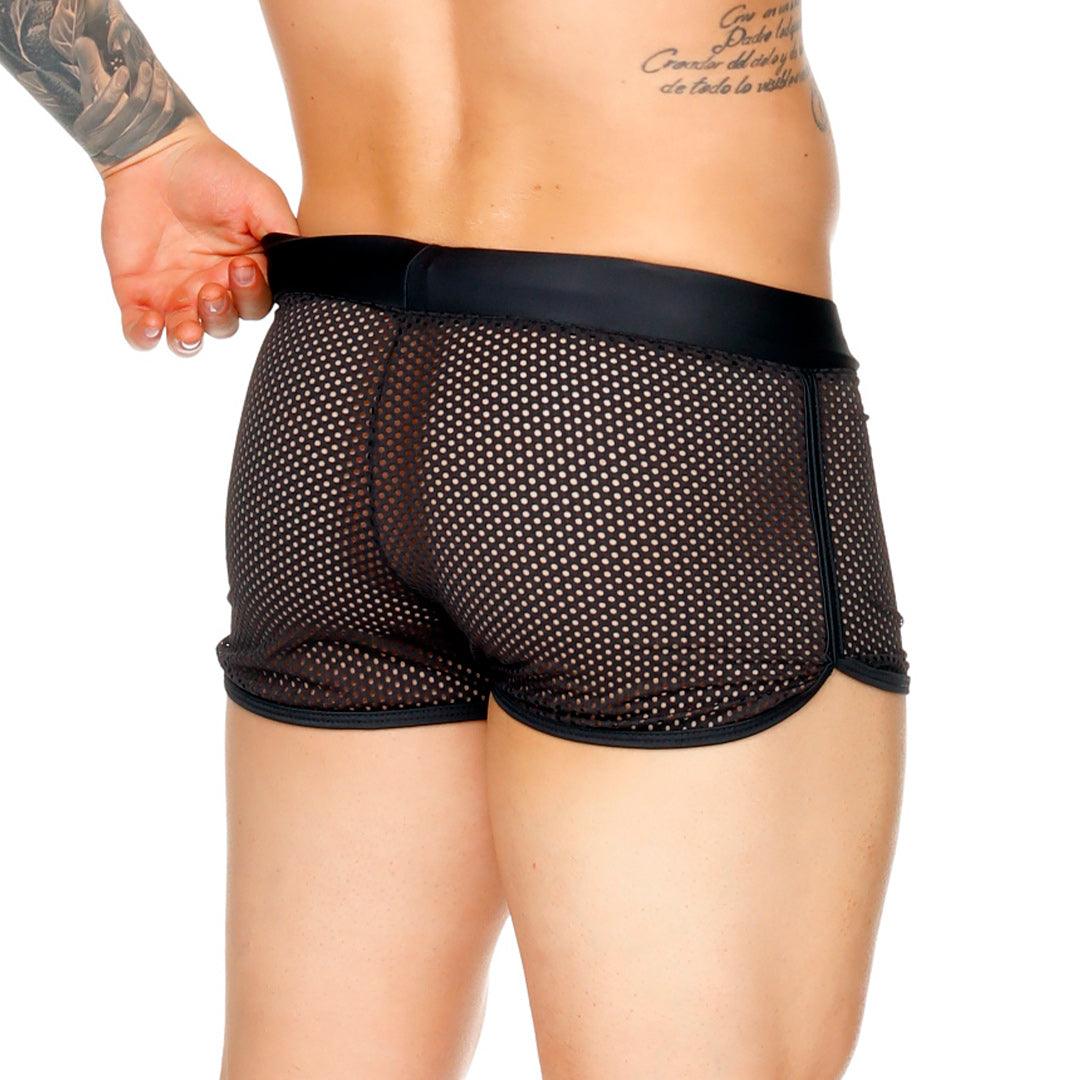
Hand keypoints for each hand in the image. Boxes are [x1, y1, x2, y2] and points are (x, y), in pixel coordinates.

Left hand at [100, 116, 297, 354]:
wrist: (154, 150)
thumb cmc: (214, 171)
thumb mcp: (261, 196)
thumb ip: (284, 234)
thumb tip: (303, 267)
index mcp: (246, 272)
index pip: (256, 304)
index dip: (251, 296)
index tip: (241, 268)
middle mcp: (213, 288)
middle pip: (224, 325)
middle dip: (220, 316)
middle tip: (211, 291)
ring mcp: (174, 293)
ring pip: (187, 338)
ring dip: (189, 340)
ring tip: (186, 328)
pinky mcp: (138, 293)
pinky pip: (141, 332)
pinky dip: (144, 337)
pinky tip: (150, 324)